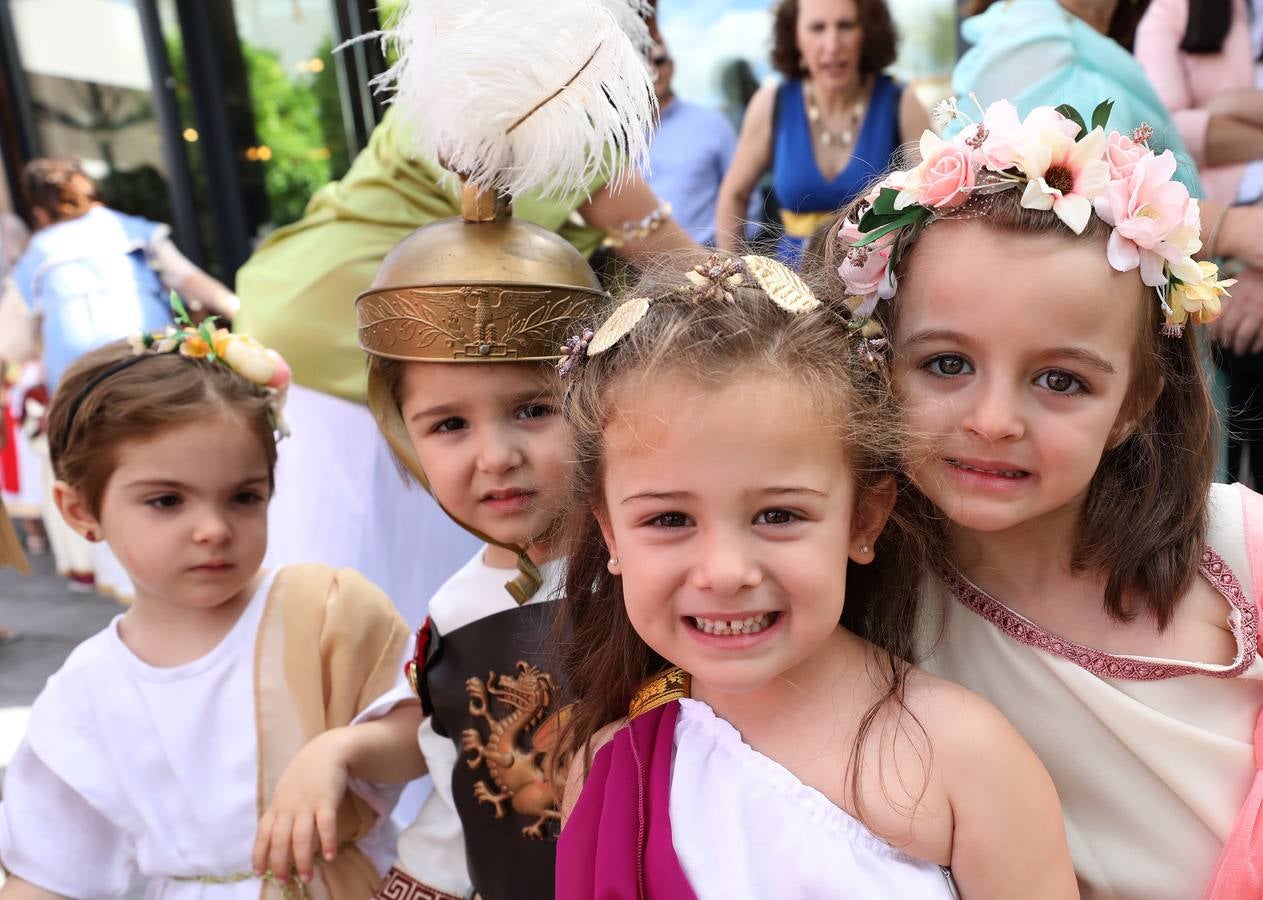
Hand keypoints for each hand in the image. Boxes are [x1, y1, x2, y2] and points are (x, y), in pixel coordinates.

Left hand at [252, 728, 351, 885]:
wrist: (326, 751)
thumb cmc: (305, 774)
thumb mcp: (285, 792)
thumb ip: (280, 812)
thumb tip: (274, 838)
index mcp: (277, 807)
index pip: (263, 835)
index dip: (259, 855)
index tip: (260, 873)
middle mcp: (289, 808)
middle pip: (280, 841)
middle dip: (280, 864)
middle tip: (285, 881)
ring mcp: (307, 805)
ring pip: (301, 837)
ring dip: (302, 860)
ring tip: (307, 877)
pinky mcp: (326, 801)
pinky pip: (325, 825)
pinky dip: (327, 842)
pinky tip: (329, 856)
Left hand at [1212, 264, 1262, 355]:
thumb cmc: (1255, 279)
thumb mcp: (1239, 284)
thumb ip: (1227, 299)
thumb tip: (1208, 318)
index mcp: (1234, 295)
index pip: (1218, 317)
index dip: (1214, 332)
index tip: (1214, 339)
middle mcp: (1245, 303)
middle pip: (1228, 328)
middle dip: (1226, 341)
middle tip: (1227, 346)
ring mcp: (1259, 311)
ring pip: (1243, 335)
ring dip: (1239, 346)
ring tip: (1238, 350)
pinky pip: (1261, 336)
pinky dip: (1257, 346)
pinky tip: (1254, 349)